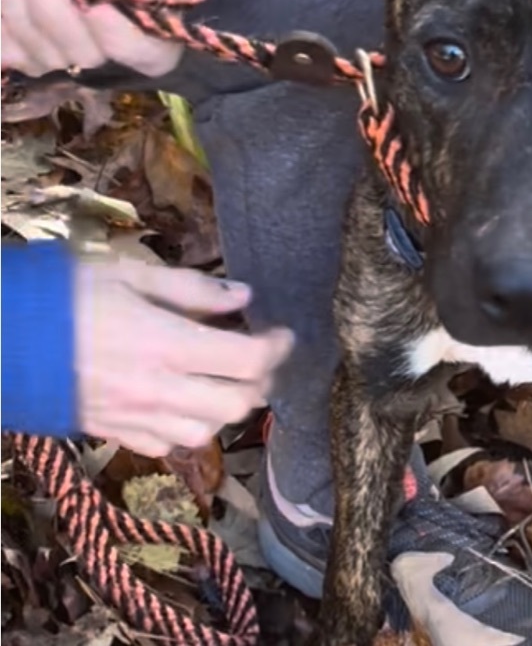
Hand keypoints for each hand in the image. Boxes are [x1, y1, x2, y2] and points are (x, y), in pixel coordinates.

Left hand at [2, 0, 183, 77]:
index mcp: (156, 0)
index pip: (153, 54)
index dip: (123, 39)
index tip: (95, 3)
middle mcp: (118, 30)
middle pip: (90, 54)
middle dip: (54, 9)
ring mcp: (73, 39)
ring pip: (47, 56)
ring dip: (19, 11)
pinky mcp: (32, 37)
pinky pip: (12, 54)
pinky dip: (0, 24)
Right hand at [74, 258, 294, 457]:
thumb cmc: (61, 296)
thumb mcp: (130, 274)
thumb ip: (192, 289)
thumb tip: (243, 296)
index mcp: (166, 345)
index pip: (248, 360)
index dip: (277, 347)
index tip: (282, 332)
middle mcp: (156, 389)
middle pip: (237, 404)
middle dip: (261, 381)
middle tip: (260, 356)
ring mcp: (132, 417)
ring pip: (205, 432)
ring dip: (226, 409)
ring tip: (225, 380)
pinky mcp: (108, 431)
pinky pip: (163, 445)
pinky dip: (187, 429)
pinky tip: (184, 402)